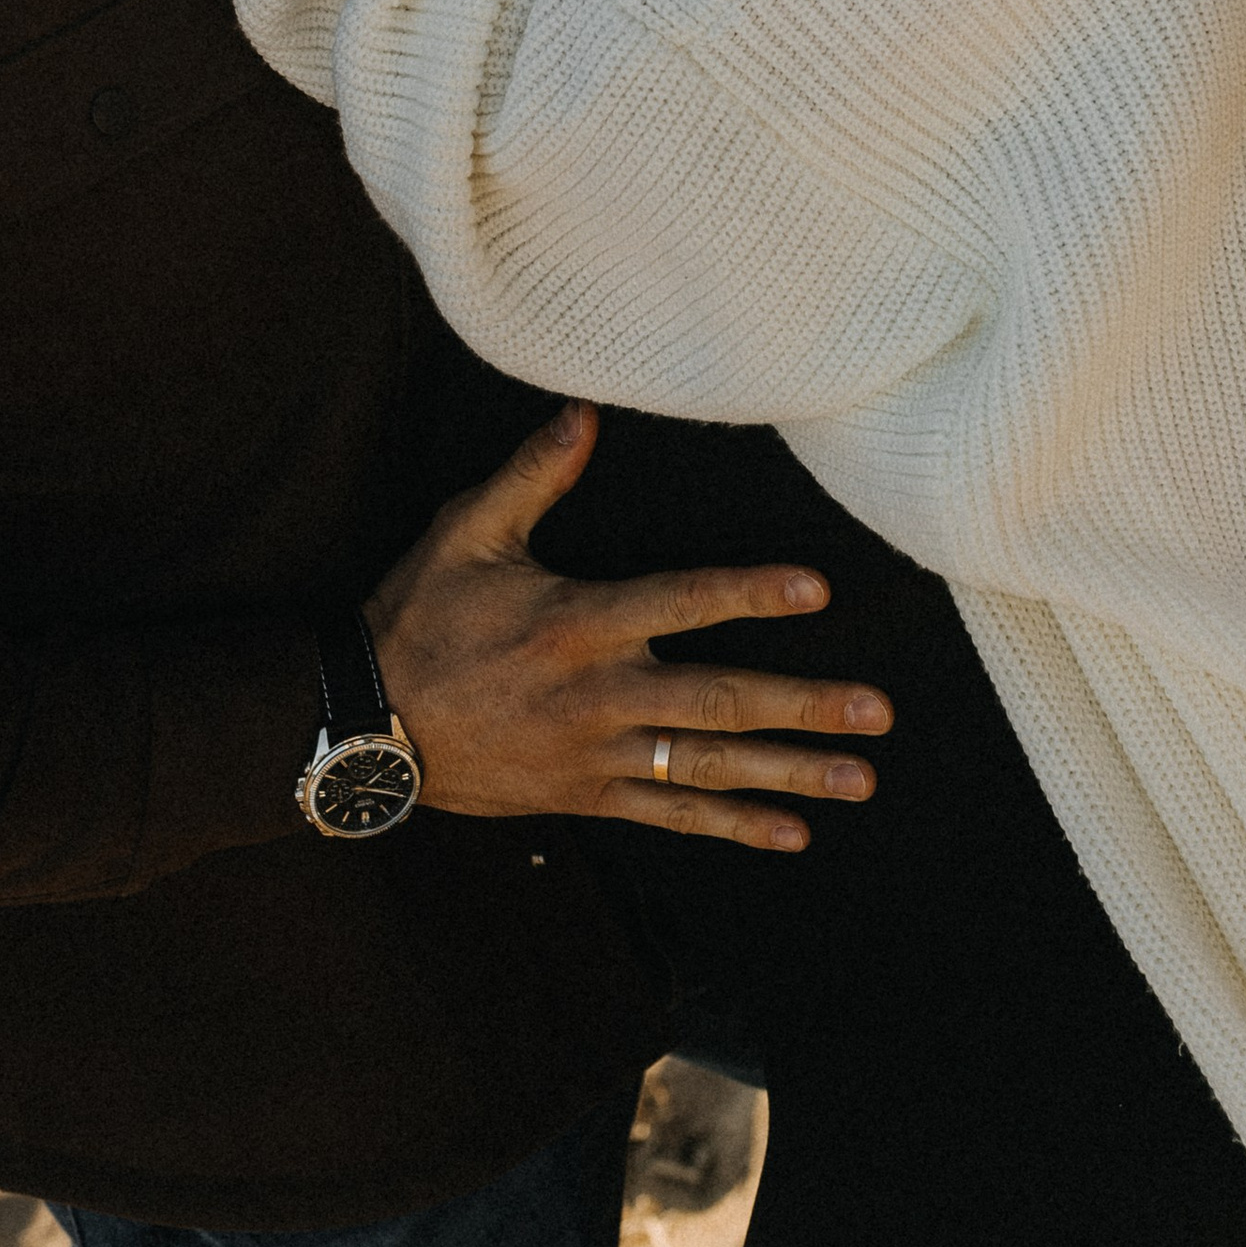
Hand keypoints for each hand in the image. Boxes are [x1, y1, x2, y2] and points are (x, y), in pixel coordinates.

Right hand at [367, 401, 890, 852]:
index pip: (682, 601)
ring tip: (859, 780)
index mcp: (579, 623)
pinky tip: (789, 833)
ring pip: (708, 767)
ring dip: (788, 774)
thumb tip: (583, 413)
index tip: (818, 591)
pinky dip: (731, 824)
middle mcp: (601, 694)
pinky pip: (671, 813)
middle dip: (804, 708)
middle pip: (719, 701)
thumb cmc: (420, 617)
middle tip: (876, 713)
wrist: (368, 725)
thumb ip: (532, 475)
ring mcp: (597, 753)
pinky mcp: (587, 794)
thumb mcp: (466, 532)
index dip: (750, 593)